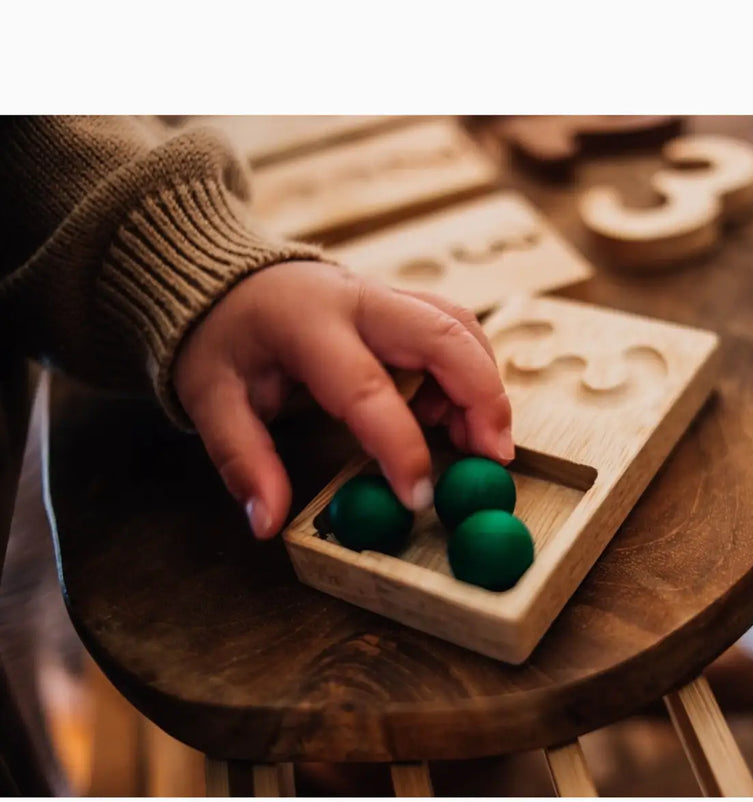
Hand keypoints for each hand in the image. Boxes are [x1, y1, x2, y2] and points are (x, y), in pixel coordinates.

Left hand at [172, 261, 512, 538]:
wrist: (231, 278)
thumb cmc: (223, 339)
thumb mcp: (211, 398)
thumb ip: (243, 460)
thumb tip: (268, 523)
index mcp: (309, 325)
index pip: (367, 388)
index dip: (401, 446)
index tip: (419, 499)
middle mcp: (360, 300)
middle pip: (445, 337)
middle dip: (482, 399)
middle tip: (492, 460)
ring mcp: (389, 295)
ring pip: (461, 327)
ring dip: (482, 386)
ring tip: (473, 443)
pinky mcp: (405, 303)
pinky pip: (456, 330)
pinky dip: (470, 373)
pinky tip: (448, 415)